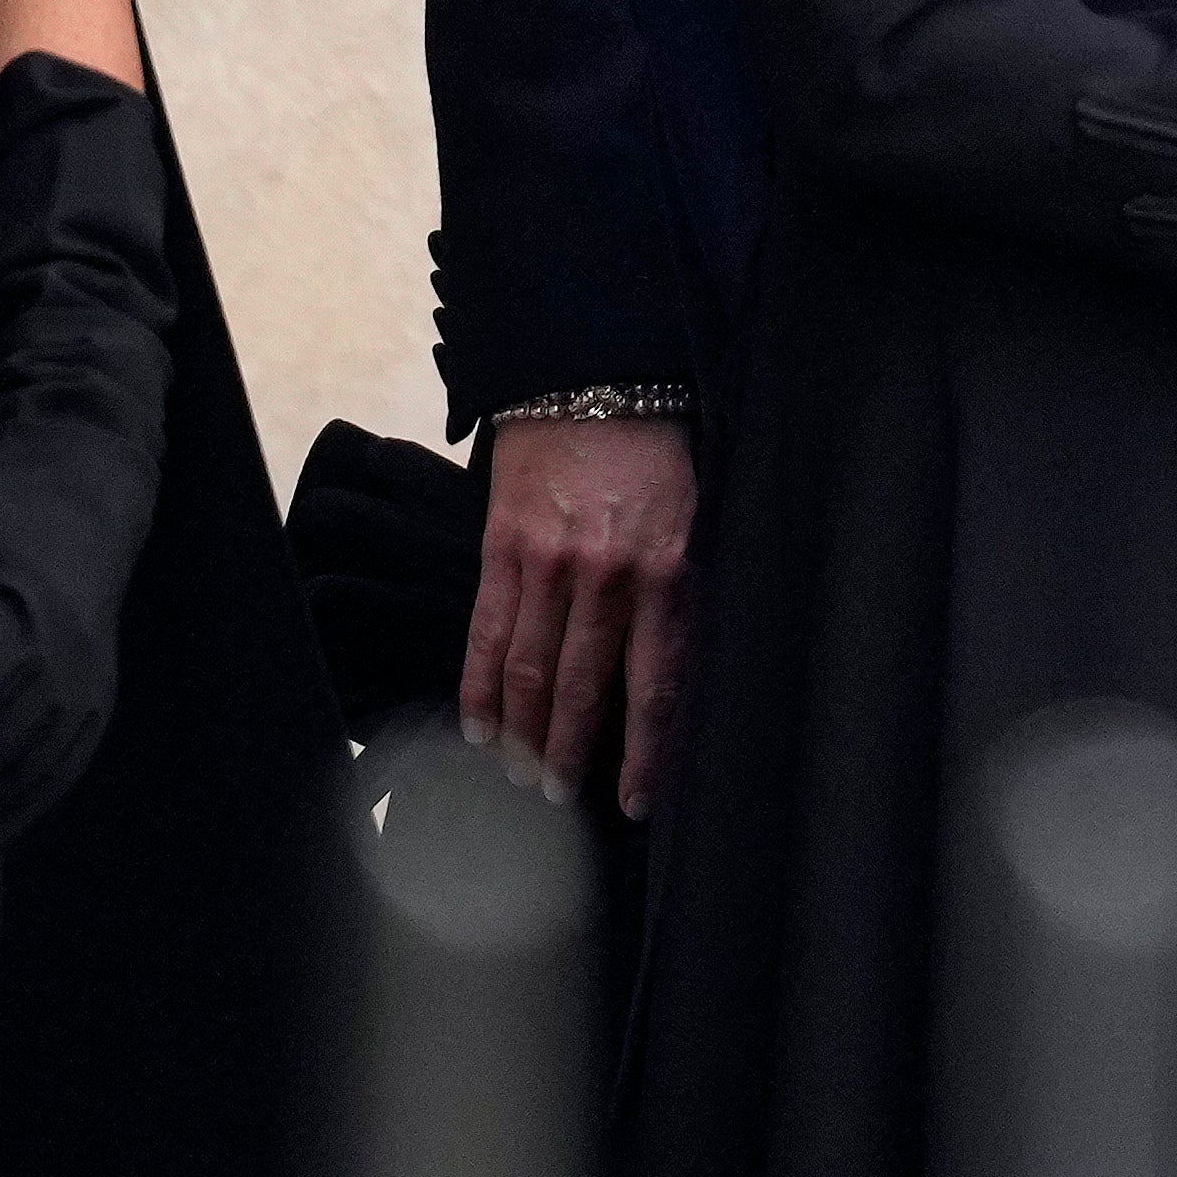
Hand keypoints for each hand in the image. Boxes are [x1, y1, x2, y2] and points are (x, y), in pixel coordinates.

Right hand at [465, 411, 697, 818]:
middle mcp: (611, 574)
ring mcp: (551, 562)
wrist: (595, 374)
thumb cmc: (658, 450)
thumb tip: (673, 674)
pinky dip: (480, 686)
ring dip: (523, 735)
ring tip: (520, 776)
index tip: (635, 801)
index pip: (657, 683)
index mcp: (672, 568)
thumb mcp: (698, 517)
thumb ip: (683, 592)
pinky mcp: (503, 545)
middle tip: (561, 798)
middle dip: (571, 754)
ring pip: (532, 672)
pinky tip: (478, 727)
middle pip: (586, 689)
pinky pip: (487, 631)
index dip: (645, 751)